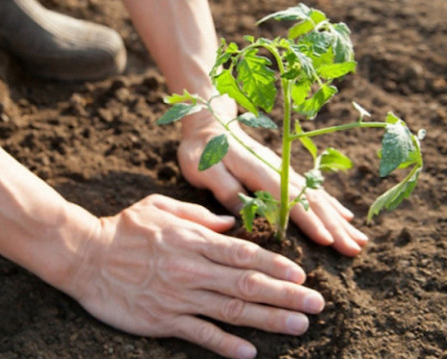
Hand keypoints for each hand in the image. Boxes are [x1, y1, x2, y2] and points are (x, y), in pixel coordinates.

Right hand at [69, 194, 323, 358]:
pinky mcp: (162, 319)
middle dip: (285, 296)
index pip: (243, 254)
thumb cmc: (122, 229)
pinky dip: (226, 345)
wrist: (84, 256)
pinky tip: (249, 353)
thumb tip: (229, 223)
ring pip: (231, 310)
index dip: (276, 266)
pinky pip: (200, 334)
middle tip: (316, 306)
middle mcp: (191, 269)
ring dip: (268, 320)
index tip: (301, 276)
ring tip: (298, 326)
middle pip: (246, 284)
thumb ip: (197, 214)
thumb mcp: (158, 207)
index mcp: (192, 240)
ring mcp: (178, 296)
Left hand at [178, 102, 368, 256]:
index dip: (309, 221)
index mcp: (260, 172)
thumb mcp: (205, 170)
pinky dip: (331, 205)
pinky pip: (313, 190)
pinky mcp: (283, 172)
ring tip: (360, 240)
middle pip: (312, 201)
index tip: (328, 241)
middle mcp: (279, 171)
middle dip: (334, 226)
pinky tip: (345, 218)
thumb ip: (226, 189)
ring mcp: (284, 171)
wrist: (209, 124)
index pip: (290, 200)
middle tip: (354, 250)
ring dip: (339, 219)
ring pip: (318, 197)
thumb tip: (247, 215)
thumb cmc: (203, 151)